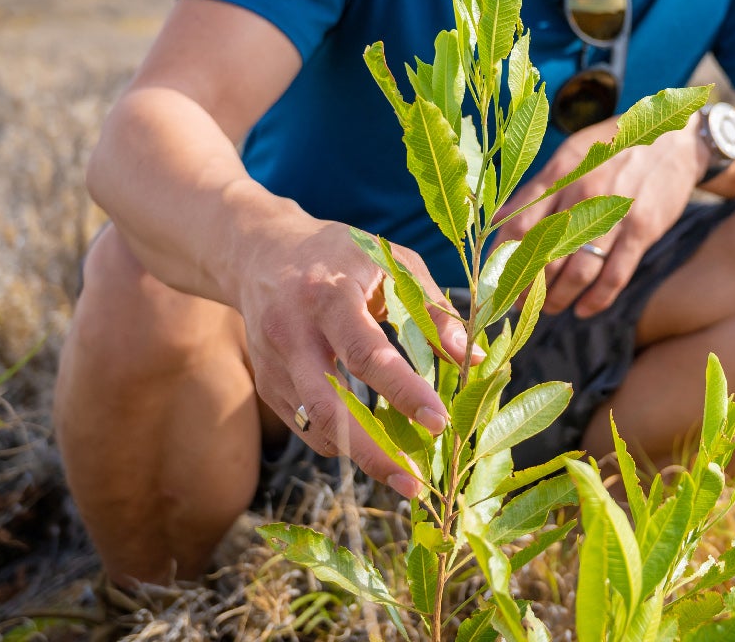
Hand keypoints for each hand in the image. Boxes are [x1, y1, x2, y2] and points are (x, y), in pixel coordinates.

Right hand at [230, 215, 474, 498]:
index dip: (403, 391)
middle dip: (372, 452)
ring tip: (403, 473)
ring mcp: (273, 363)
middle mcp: (293, 332)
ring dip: (359, 455)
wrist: (261, 251)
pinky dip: (340, 440)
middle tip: (415, 483)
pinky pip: (305, 426)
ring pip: (314, 425)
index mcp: (329, 295)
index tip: (439, 423)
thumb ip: (431, 308)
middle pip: (328, 405)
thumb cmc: (340, 255)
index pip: (366, 352)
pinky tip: (370, 442)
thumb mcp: (390, 262)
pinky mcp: (266, 383)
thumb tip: (474, 358)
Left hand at [494, 114, 705, 317]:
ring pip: (577, 272)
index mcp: (559, 175)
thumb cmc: (613, 149)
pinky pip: (614, 276)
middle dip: (528, 288)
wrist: (675, 141)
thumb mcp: (571, 156)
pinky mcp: (642, 230)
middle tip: (521, 304)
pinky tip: (583, 310)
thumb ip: (536, 190)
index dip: (501, 261)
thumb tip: (495, 220)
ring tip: (551, 308)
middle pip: (544, 255)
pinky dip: (596, 300)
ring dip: (558, 298)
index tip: (495, 282)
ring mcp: (613, 213)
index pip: (517, 225)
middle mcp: (582, 194)